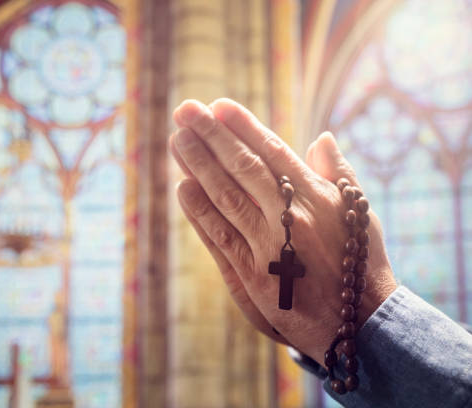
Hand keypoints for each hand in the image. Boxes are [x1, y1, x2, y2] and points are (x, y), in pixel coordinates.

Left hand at [169, 98, 396, 364]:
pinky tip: (182, 187)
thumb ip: (338, 172)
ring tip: (178, 140)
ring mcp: (269, 246)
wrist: (360, 322)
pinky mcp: (252, 275)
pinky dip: (199, 211)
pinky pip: (219, 236)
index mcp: (317, 198)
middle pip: (243, 168)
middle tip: (186, 111)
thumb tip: (321, 137)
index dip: (243, 127)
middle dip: (212, 136)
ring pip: (226, 197)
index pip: (273, 152)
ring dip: (198, 166)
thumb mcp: (359, 212)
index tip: (219, 106)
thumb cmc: (360, 261)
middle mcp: (291, 217)